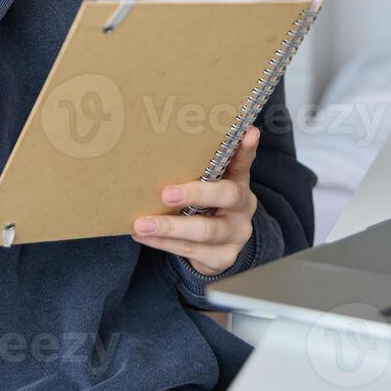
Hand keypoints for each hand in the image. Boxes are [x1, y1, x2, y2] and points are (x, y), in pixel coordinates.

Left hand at [131, 127, 259, 275]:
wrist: (216, 247)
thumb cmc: (206, 206)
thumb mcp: (207, 185)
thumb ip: (199, 167)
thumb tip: (167, 138)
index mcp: (239, 182)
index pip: (244, 162)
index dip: (246, 149)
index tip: (248, 132)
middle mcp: (243, 207)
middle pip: (226, 197)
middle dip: (194, 194)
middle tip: (166, 193)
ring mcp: (236, 234)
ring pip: (204, 231)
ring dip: (169, 227)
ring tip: (142, 223)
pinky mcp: (223, 258)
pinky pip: (191, 251)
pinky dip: (163, 244)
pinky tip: (143, 236)